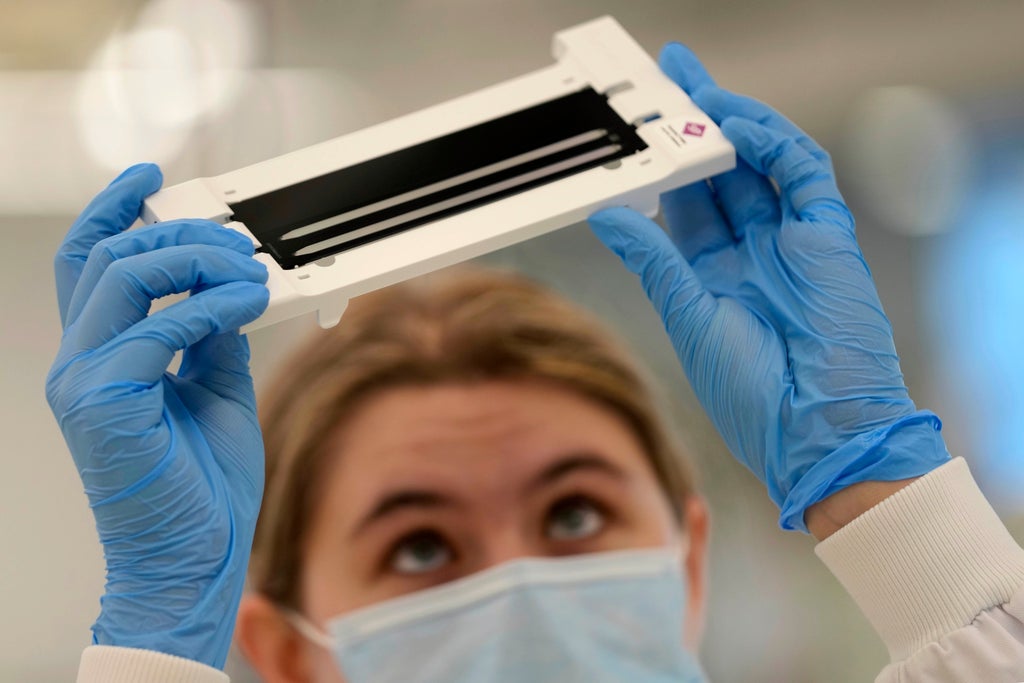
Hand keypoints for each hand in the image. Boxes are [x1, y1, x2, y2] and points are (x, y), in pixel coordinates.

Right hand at [45, 164, 269, 666]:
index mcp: (102, 357)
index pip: (88, 264)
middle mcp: (82, 363)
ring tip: (245, 272)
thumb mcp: (216, 389)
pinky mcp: (104, 404)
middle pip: (110, 258)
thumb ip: (212, 336)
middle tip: (236, 243)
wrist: (196, 555)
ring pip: (122, 279)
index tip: (150, 179)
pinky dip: (207, 309)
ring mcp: (84, 383)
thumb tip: (228, 291)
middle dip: (180, 236)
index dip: (113, 212)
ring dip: (194, 262)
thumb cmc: (200, 485)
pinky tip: (245, 304)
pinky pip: (156, 331)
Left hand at [588, 44, 948, 531]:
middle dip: (695, 129)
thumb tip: (607, 216)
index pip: (685, 207)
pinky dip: (774, 144)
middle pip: (720, 177)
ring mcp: (790, 243)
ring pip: (760, 167)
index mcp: (713, 279)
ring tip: (696, 89)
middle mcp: (751, 255)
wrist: (817, 430)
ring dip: (731, 126)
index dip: (662, 167)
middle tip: (668, 81)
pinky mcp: (828, 237)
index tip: (635, 134)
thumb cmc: (752, 393)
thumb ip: (654, 261)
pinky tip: (740, 124)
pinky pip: (802, 175)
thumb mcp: (689, 318)